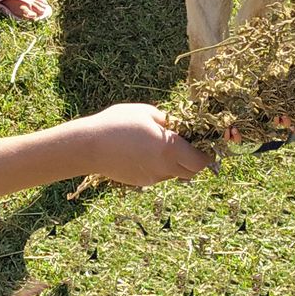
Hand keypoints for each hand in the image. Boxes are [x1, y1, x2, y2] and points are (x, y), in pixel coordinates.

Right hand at [78, 103, 208, 186]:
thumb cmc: (118, 123)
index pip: (201, 162)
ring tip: (159, 145)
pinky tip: (144, 152)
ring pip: (175, 174)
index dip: (205, 154)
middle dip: (193, 160)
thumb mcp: (147, 113)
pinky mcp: (141, 182)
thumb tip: (183, 127)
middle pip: (192, 172)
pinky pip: (159, 175)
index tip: (201, 142)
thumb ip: (170, 121)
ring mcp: (152, 178)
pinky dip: (160, 166)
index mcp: (170, 149)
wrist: (89, 146)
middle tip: (185, 144)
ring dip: (176, 163)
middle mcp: (164, 168)